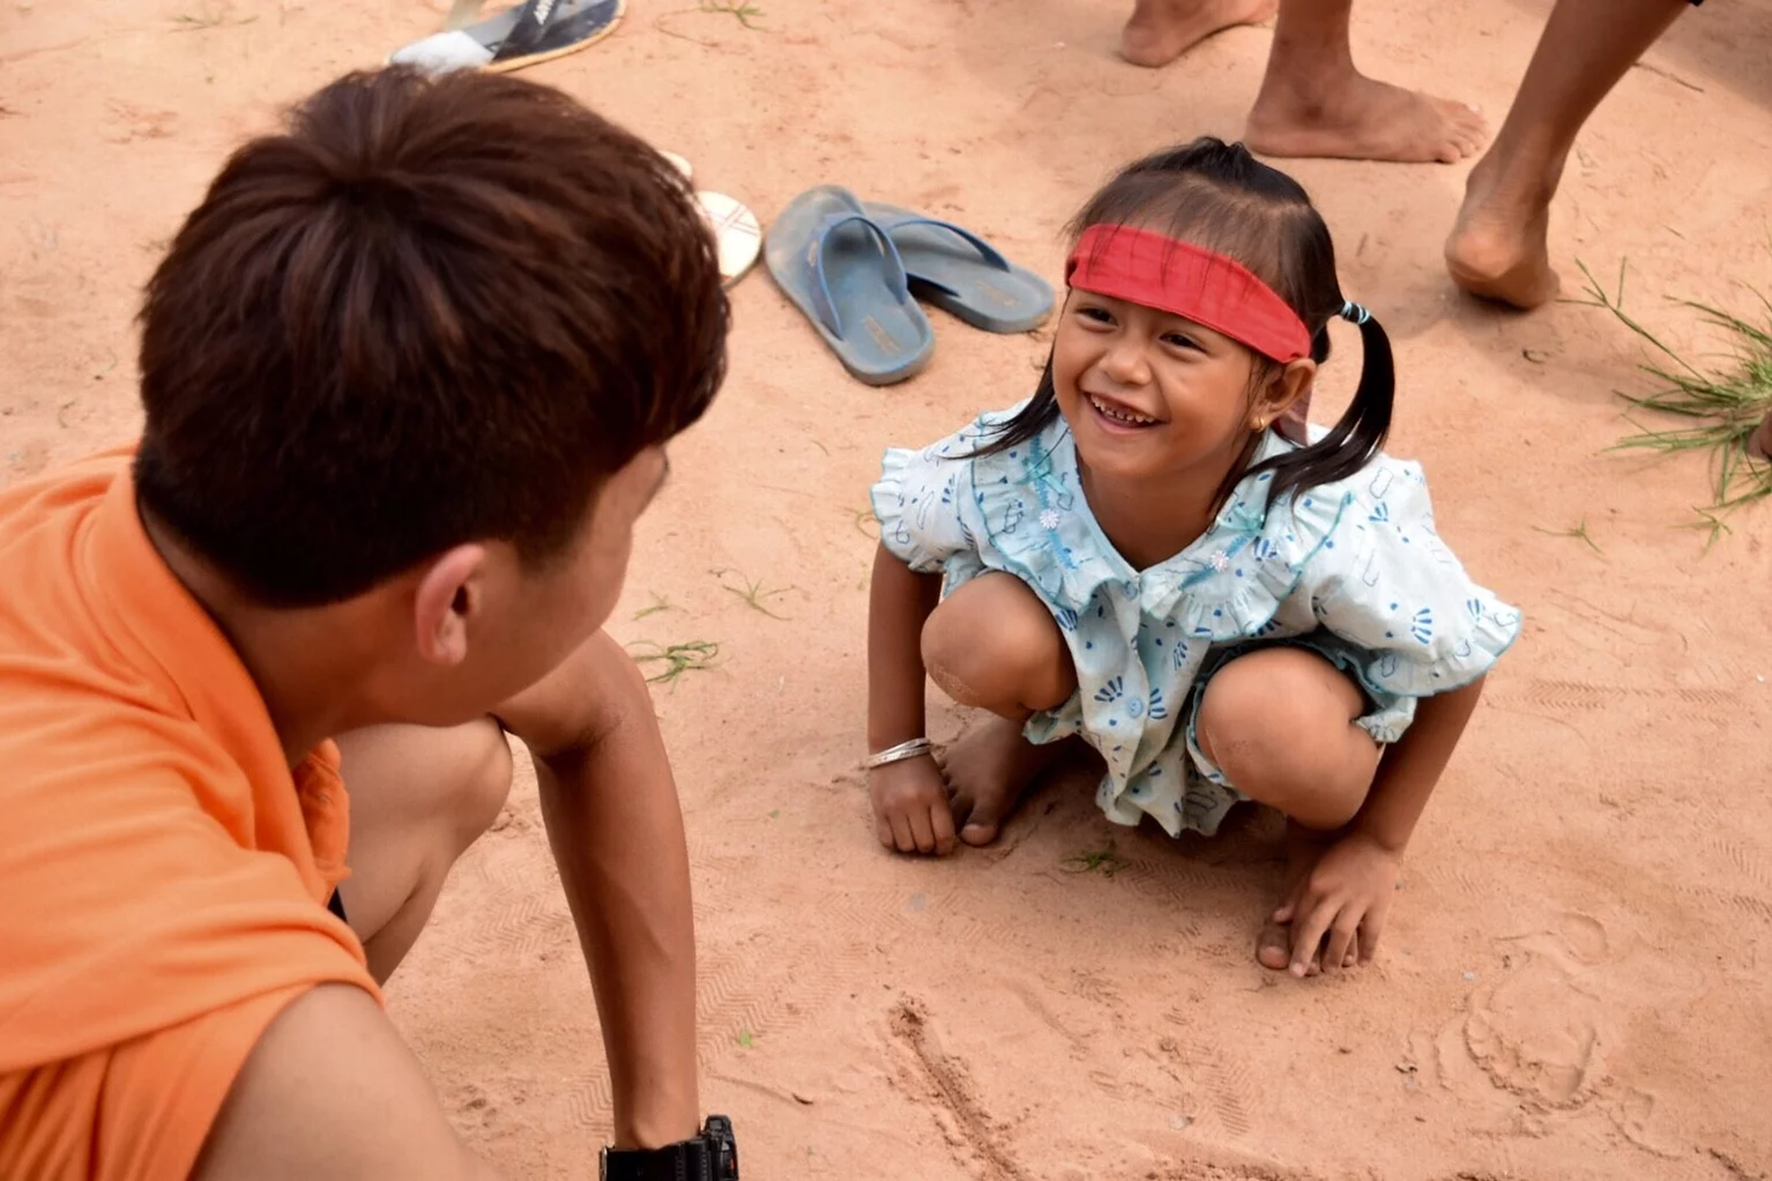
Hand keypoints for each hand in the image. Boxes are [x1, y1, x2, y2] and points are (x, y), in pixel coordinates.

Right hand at [869, 755, 955, 854]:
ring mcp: (894, 808)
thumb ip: (943, 811)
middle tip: (929, 842)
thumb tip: (944, 840)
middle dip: (930, 848)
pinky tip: (899, 835)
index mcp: (934, 796)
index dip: (945, 847)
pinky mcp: (878, 811)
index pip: (944, 835)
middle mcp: (914, 803)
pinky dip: (895, 843)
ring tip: (914, 838)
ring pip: (906, 846)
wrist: (894, 748)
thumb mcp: (940, 785)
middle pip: (925, 844)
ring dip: (912, 846)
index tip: (944, 847)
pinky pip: (887, 840)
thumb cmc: (922, 768)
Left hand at [1273, 831, 1400, 976]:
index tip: (1291, 959)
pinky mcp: (1379, 904)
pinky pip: (1372, 932)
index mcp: (1316, 885)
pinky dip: (1367, 950)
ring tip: (1329, 970)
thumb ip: (1297, 896)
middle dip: (1305, 952)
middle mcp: (1334, 893)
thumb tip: (1277, 919)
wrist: (1375, 840)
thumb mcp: (1314, 872)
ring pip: (1342, 933)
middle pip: (1315, 927)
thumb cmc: (1340, 858)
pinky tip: (1361, 964)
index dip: (1294, 940)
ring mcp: (1357, 899)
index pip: (1300, 918)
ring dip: (1335, 954)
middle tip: (1299, 973)